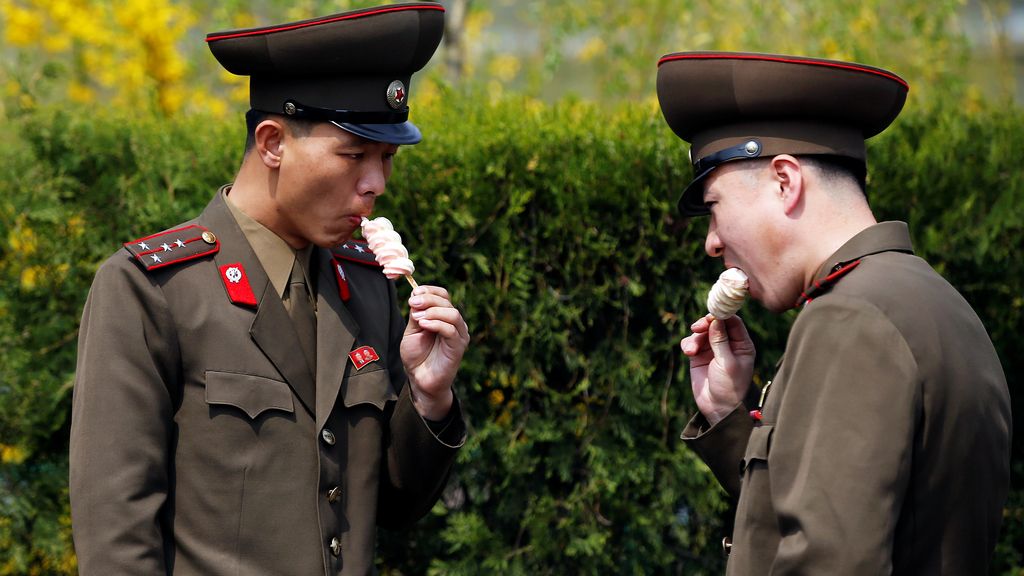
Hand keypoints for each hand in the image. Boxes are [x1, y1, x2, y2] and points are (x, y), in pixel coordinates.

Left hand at [401, 285, 469, 420]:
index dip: (429, 291)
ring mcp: (459, 335)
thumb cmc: (417, 356)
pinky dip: (436, 324)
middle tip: (413, 303)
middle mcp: (454, 323)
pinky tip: (423, 325)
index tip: (414, 293)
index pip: (443, 295)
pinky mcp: (458, 347)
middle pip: (447, 301)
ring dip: (432, 312)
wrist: (420, 379)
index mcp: (444, 316)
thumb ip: (416, 315)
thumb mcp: (413, 331)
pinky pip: (451, 330)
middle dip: (428, 299)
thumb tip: (417, 295)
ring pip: (452, 313)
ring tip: (417, 318)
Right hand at [680, 313, 755, 424]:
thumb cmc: (730, 387)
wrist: (718, 408)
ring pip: (701, 333)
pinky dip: (688, 344)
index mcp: (742, 344)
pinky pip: (691, 342)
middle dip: (704, 324)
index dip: (722, 316)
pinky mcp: (699, 356)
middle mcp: (728, 344)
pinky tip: (688, 353)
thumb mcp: (727, 362)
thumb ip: (720, 340)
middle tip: (696, 328)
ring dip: (694, 338)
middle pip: (715, 324)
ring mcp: (712, 350)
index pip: (733, 322)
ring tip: (690, 351)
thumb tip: (715, 320)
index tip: (710, 316)